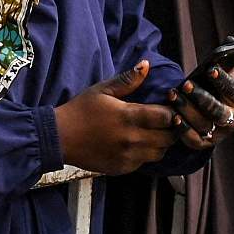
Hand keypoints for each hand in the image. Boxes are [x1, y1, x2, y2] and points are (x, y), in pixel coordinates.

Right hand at [54, 62, 180, 173]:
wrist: (60, 138)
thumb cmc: (81, 110)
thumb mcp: (103, 90)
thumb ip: (128, 80)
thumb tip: (146, 65)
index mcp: (129, 117)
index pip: (167, 117)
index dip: (172, 112)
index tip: (169, 107)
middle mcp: (132, 139)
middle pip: (168, 138)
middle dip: (171, 129)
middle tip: (166, 121)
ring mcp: (128, 156)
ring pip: (160, 153)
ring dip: (161, 143)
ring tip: (153, 132)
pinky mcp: (123, 168)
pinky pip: (144, 162)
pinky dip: (146, 153)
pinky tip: (138, 143)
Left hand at [170, 63, 233, 151]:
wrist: (200, 118)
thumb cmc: (208, 92)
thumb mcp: (215, 80)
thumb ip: (223, 64)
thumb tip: (231, 40)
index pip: (232, 90)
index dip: (222, 80)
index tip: (210, 69)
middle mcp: (232, 119)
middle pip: (218, 110)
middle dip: (201, 96)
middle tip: (186, 84)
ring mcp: (219, 133)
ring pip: (204, 123)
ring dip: (187, 109)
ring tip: (173, 95)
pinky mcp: (205, 144)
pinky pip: (194, 139)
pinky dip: (184, 129)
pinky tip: (173, 117)